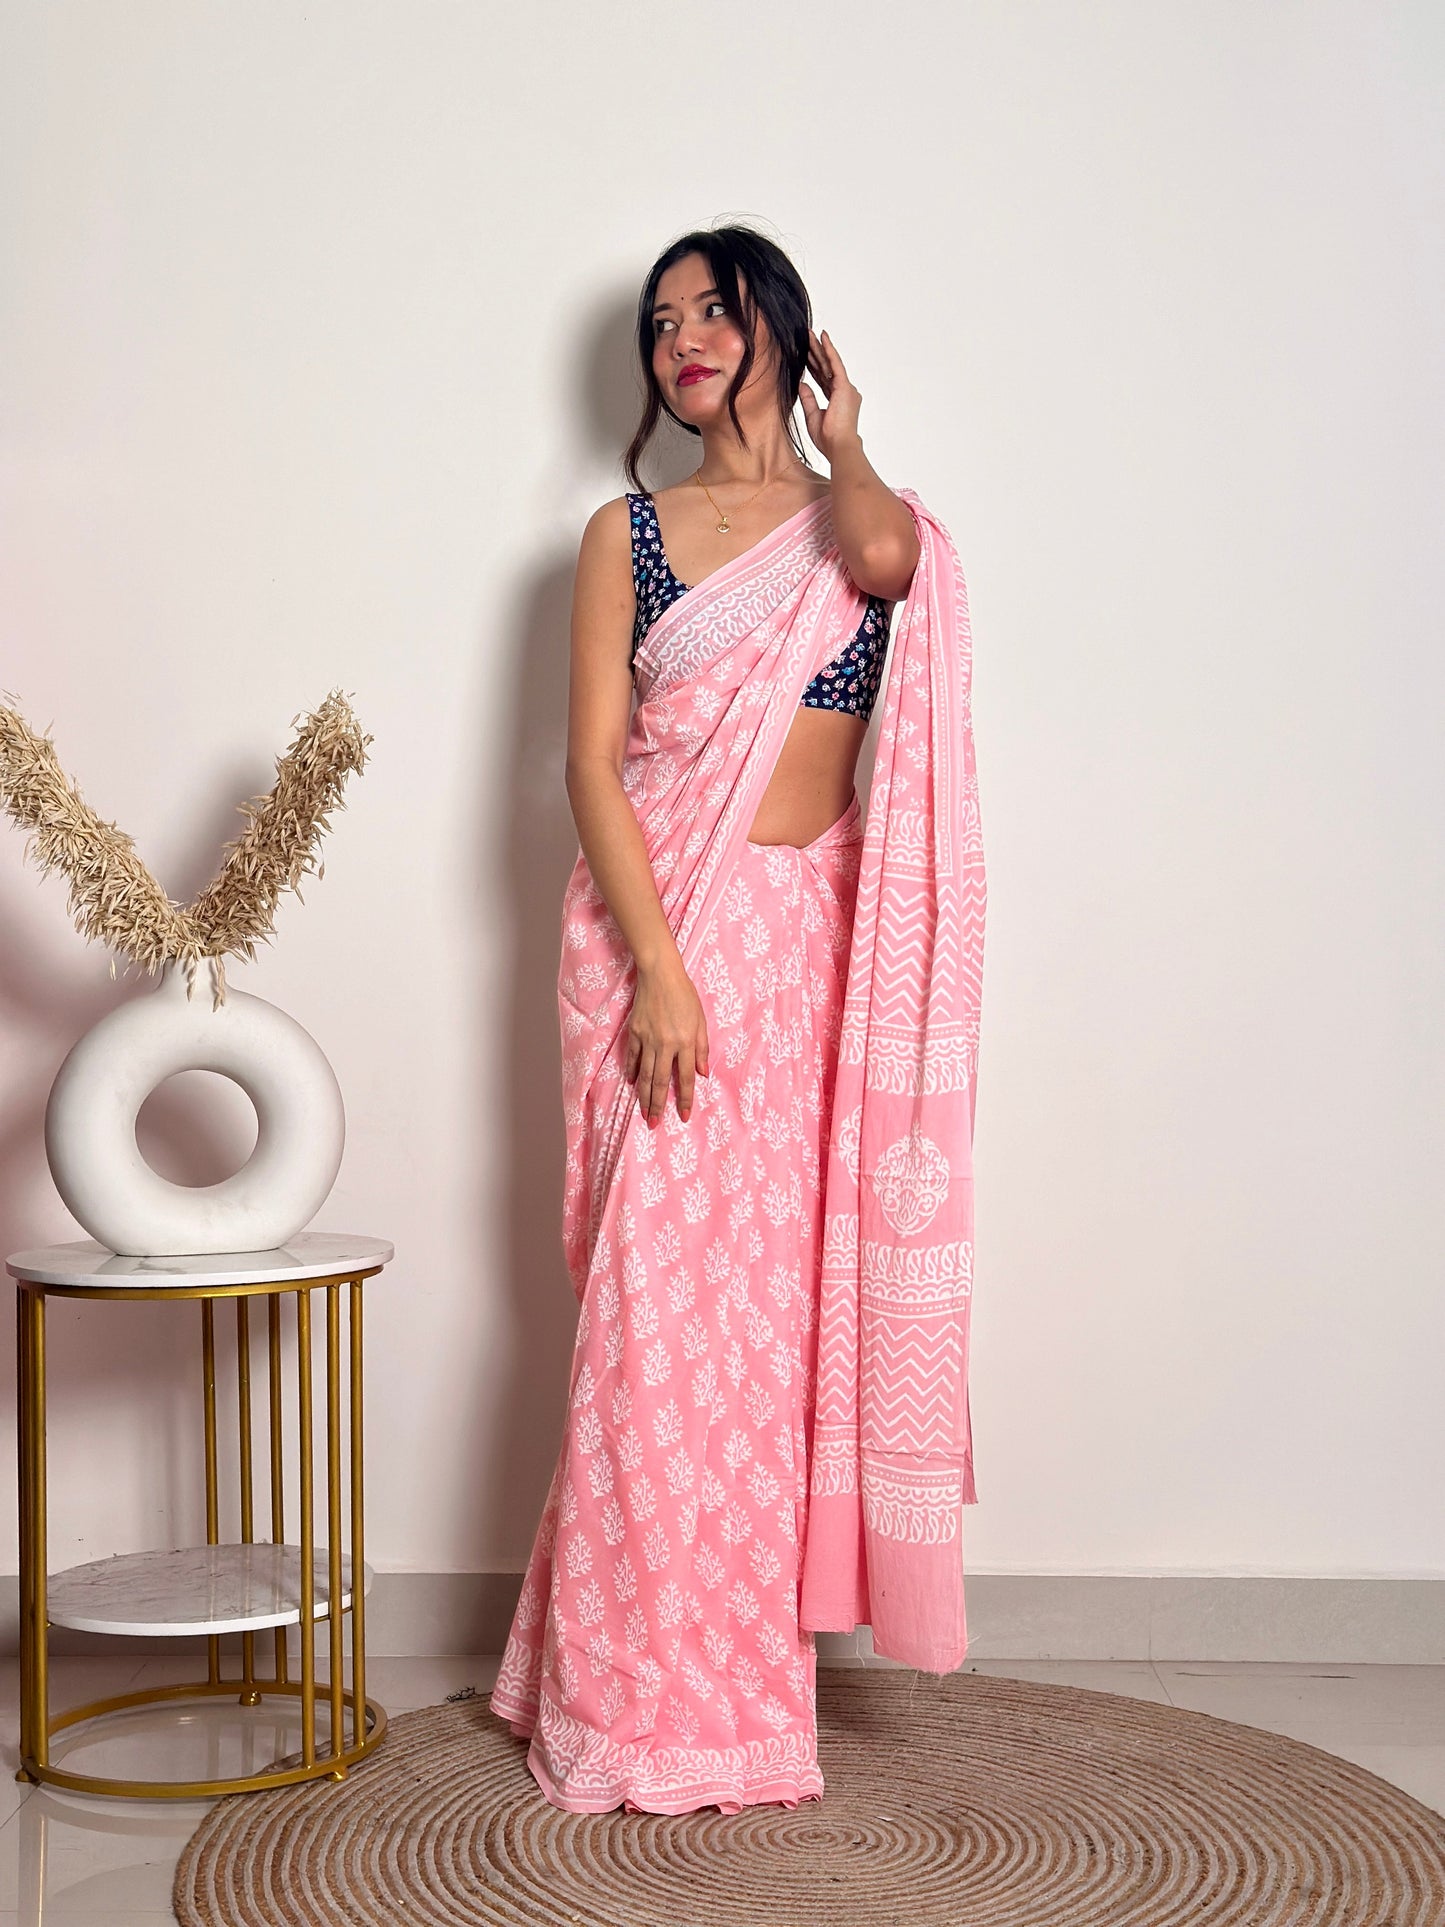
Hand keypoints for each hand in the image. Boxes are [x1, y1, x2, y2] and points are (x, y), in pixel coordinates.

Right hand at [624, 954, 709, 1125]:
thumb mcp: (701, 1020)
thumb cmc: (685, 995)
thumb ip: (702, 1048)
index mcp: (686, 1041)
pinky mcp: (635, 1032)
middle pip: (661, 1081)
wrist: (660, 974)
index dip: (686, 1099)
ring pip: (645, 1074)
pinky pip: (633, 1057)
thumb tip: (702, 1074)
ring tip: (644, 1114)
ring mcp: (647, 1039)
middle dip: (659, 1105)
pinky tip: (633, 1084)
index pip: (686, 1077)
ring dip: (644, 1096)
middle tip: (655, 1124)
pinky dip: (633, 1072)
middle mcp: (666, 1044)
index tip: (684, 1116)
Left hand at [798, 328, 862, 459]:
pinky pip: (835, 364)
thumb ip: (808, 399)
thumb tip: (801, 384)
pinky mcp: (844, 386)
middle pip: (826, 368)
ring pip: (829, 363)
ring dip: (819, 348)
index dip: (814, 366)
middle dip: (815, 353)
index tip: (805, 355)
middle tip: (806, 338)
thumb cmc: (828, 438)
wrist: (838, 446)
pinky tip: (822, 338)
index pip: (823, 379)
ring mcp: (846, 388)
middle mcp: (844, 392)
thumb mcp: (812, 416)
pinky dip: (828, 350)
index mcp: (837, 400)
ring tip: (810, 334)